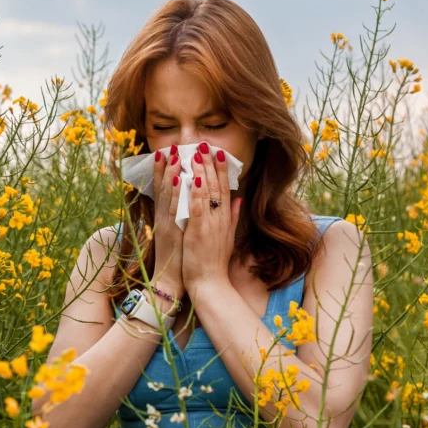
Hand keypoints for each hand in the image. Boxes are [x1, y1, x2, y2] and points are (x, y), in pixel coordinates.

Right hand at [149, 145, 184, 298]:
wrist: (172, 282)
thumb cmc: (182, 260)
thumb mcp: (185, 234)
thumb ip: (190, 217)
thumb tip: (198, 202)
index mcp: (169, 218)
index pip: (168, 190)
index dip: (168, 170)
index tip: (172, 152)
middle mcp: (165, 218)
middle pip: (164, 187)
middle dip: (166, 166)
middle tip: (170, 145)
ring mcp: (167, 224)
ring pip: (167, 194)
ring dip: (168, 173)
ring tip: (171, 155)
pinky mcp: (171, 233)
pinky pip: (173, 210)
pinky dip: (174, 194)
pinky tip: (175, 179)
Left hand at [182, 142, 241, 294]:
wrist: (211, 283)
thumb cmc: (215, 262)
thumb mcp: (228, 237)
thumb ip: (233, 217)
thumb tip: (239, 199)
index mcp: (226, 219)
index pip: (225, 189)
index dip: (221, 170)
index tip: (218, 153)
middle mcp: (220, 218)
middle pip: (216, 186)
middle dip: (210, 164)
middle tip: (205, 145)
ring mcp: (209, 224)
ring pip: (205, 192)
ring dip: (200, 171)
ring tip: (195, 153)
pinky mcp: (197, 231)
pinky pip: (195, 207)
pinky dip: (192, 192)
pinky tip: (189, 177)